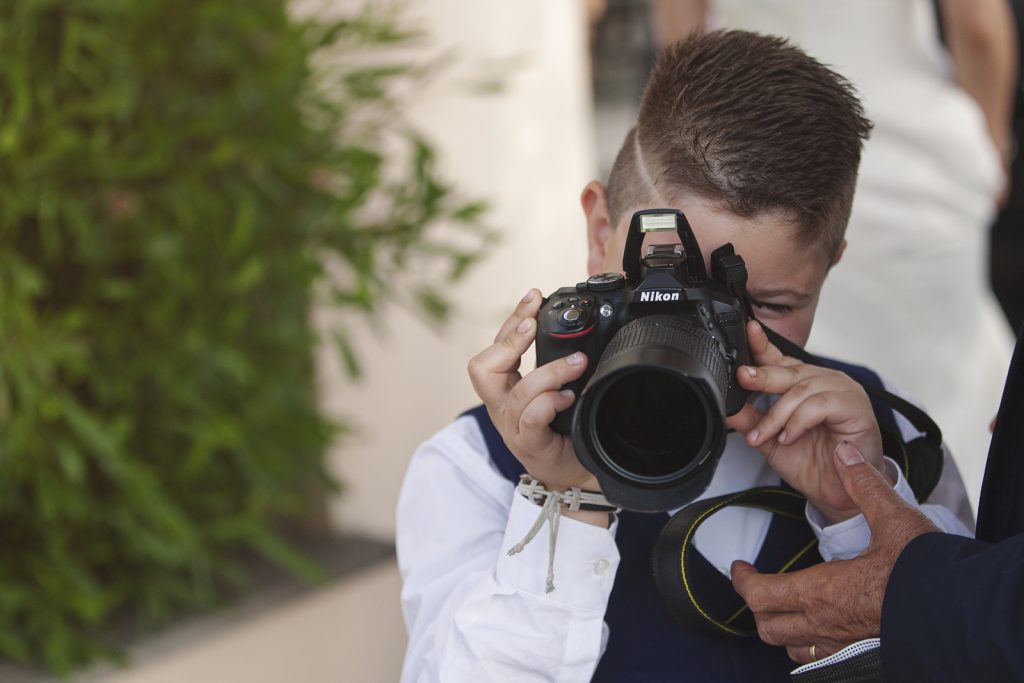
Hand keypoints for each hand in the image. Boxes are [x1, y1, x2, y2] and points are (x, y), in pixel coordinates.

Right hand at [467, 289, 602, 514]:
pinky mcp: (530, 447)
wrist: (579, 475)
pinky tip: (566, 397)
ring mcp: (513, 429)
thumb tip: (582, 330)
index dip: (511, 320)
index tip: (533, 297)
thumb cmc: (570, 430)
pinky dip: (547, 402)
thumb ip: (560, 363)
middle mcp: (502, 408)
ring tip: (577, 363)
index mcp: (506, 389)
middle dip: (510, 340)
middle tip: (535, 324)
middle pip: (482, 368)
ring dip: (547, 372)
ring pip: (515, 393)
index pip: (495, 348)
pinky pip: (529, 419)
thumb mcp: (560, 389)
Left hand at [726, 321, 886, 522]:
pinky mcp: (855, 405)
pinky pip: (820, 404)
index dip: (762, 345)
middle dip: (762, 377)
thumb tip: (726, 403)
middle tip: (743, 378)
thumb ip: (750, 419)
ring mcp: (842, 390)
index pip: (779, 358)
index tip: (747, 331)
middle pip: (788, 369)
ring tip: (766, 435)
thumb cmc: (811, 462)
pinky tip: (790, 436)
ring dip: (778, 415)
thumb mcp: (769, 439)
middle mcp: (823, 380)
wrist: (837, 492)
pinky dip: (799, 421)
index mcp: (803, 383)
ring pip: (801, 389)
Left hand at [731, 441, 937, 663]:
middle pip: (767, 624)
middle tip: (754, 581)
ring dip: (778, 626)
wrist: (962, 613)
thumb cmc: (927, 573)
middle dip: (755, 602)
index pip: (760, 592)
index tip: (740, 566)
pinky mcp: (860, 653)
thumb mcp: (894, 520)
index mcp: (823, 590)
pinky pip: (818, 656)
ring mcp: (843, 643)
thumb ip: (865, 487)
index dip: (742, 579)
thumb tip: (846, 457)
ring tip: (780, 605)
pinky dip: (806, 643)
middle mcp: (826, 622)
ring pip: (790, 645)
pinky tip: (816, 627)